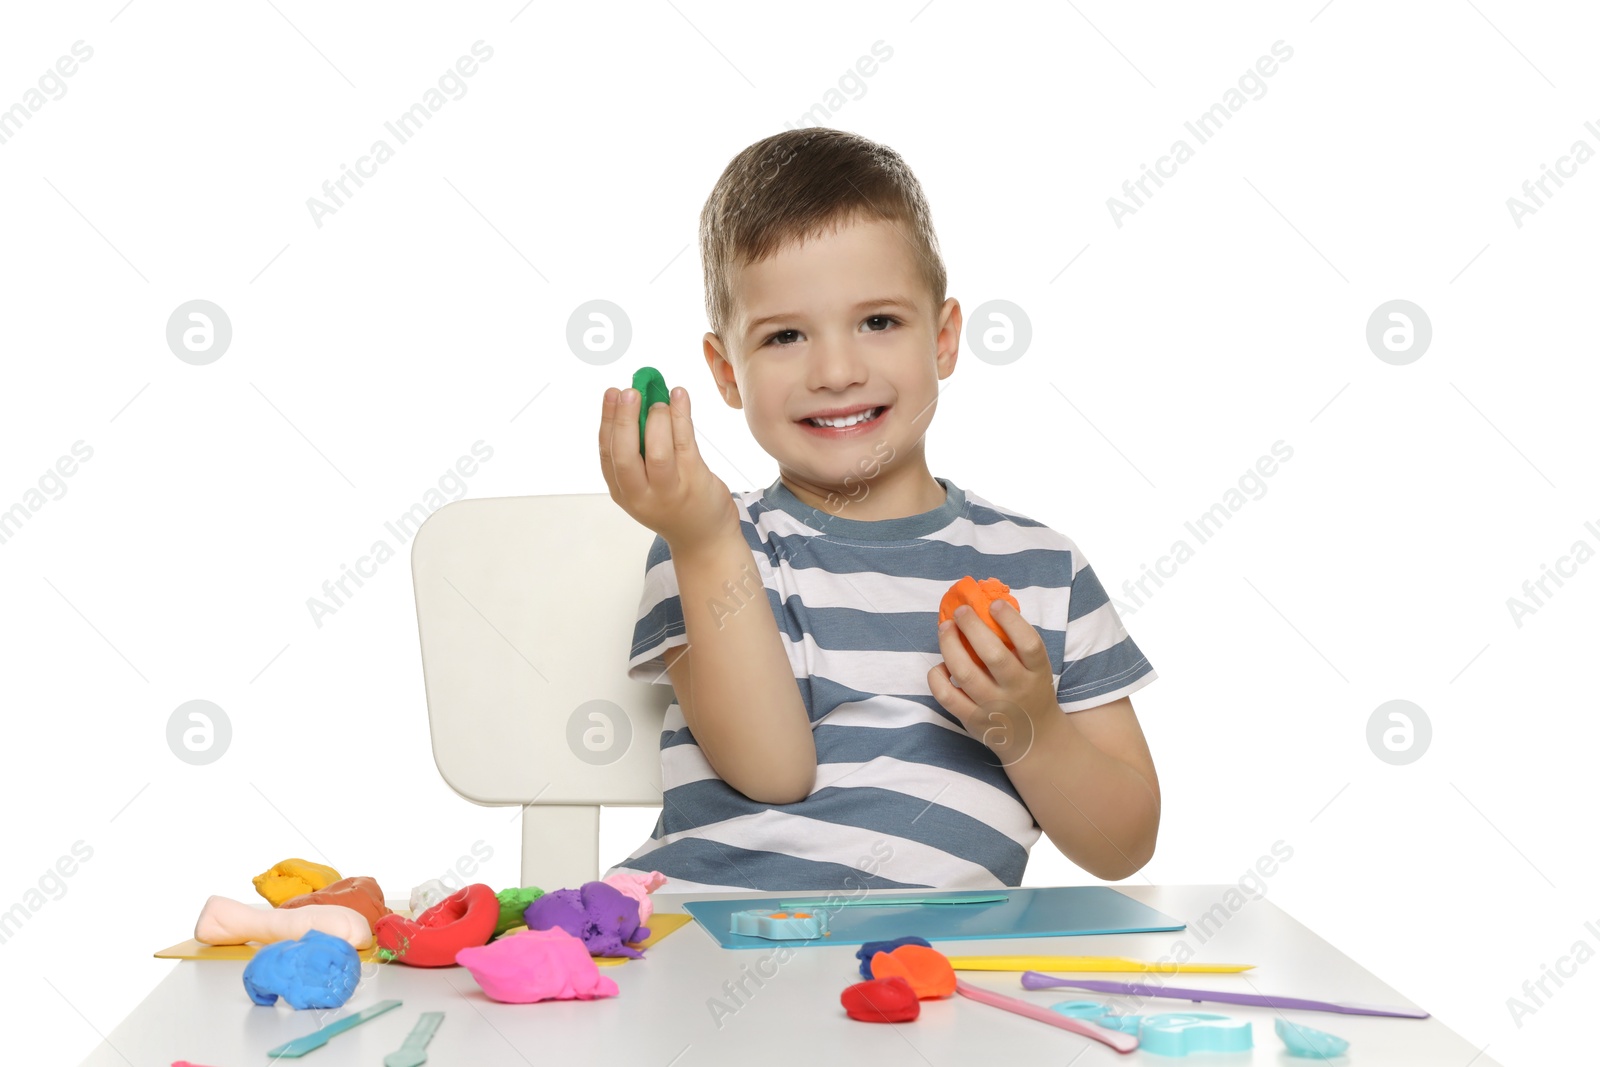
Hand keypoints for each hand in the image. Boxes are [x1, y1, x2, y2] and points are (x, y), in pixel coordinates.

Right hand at [598, 384, 737, 549]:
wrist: (705, 539)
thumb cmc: (674, 504)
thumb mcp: (644, 487)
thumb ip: (638, 453)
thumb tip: (637, 402)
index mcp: (623, 493)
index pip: (607, 454)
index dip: (607, 421)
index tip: (611, 393)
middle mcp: (642, 495)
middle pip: (625, 455)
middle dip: (624, 419)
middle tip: (630, 390)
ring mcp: (670, 491)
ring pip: (658, 451)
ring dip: (657, 418)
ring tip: (659, 399)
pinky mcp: (696, 482)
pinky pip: (686, 444)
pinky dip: (681, 415)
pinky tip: (679, 396)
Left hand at [928, 600, 1057, 765]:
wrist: (1034, 739)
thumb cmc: (1030, 690)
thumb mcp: (1035, 669)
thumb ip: (1016, 643)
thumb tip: (985, 606)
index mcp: (1037, 673)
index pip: (1029, 644)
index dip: (1011, 621)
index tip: (994, 604)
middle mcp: (1017, 690)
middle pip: (993, 656)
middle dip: (972, 627)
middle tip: (961, 611)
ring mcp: (994, 708)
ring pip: (966, 673)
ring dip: (950, 645)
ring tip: (945, 628)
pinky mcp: (973, 721)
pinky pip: (947, 697)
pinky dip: (938, 678)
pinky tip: (940, 665)